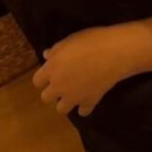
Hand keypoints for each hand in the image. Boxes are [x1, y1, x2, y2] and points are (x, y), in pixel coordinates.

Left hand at [32, 25, 147, 117]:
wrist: (113, 53)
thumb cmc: (91, 41)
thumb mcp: (70, 40)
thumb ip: (56, 50)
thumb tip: (47, 55)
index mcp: (52, 69)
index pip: (37, 81)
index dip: (43, 77)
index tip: (51, 72)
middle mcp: (59, 86)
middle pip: (46, 98)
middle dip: (52, 92)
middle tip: (62, 82)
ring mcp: (74, 97)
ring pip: (61, 109)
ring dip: (66, 102)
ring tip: (74, 92)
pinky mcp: (89, 103)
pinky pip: (83, 112)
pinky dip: (84, 106)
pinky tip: (88, 97)